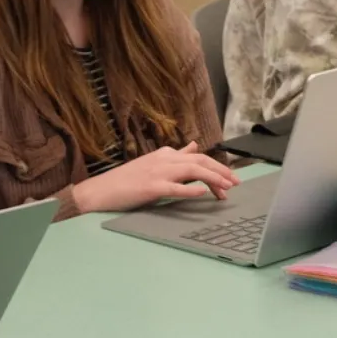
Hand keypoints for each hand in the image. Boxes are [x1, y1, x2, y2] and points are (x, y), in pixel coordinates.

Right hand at [75, 141, 238, 212]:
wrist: (100, 191)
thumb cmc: (126, 180)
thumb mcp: (153, 163)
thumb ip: (175, 155)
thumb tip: (193, 145)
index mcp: (164, 154)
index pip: (197, 157)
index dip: (217, 167)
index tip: (230, 179)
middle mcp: (163, 159)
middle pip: (199, 161)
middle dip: (221, 171)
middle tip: (236, 183)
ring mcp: (157, 173)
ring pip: (192, 171)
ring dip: (213, 179)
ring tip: (227, 188)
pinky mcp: (150, 187)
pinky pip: (174, 187)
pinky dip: (190, 189)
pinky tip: (202, 192)